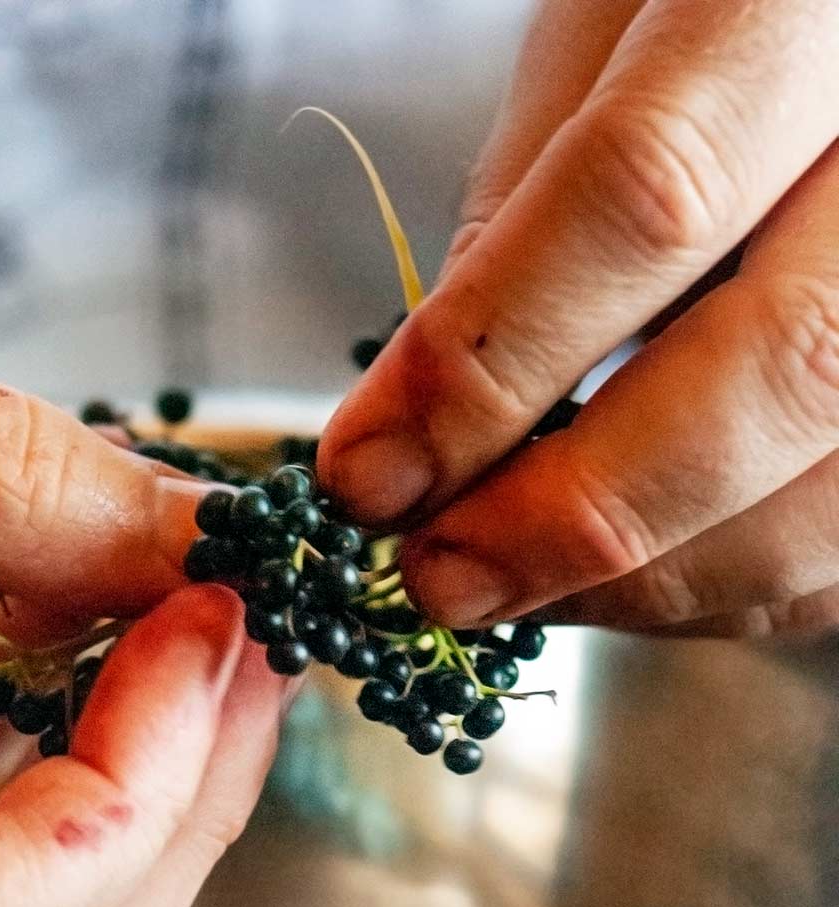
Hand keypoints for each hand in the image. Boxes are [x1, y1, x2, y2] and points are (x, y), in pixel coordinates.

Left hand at [319, 0, 838, 636]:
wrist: (825, 43)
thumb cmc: (708, 12)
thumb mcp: (596, 42)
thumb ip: (525, 216)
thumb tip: (427, 428)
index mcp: (813, 6)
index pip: (653, 194)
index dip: (493, 359)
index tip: (372, 471)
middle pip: (782, 367)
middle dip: (577, 512)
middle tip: (437, 574)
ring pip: (832, 494)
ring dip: (643, 580)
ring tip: (511, 582)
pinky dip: (715, 590)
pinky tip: (617, 576)